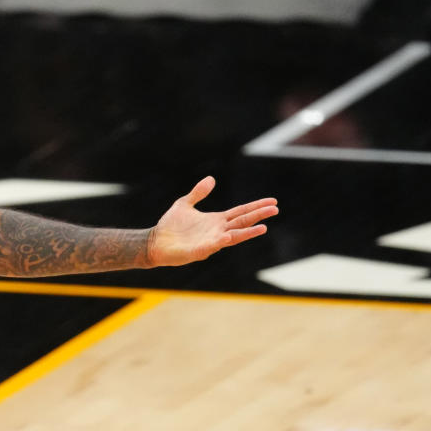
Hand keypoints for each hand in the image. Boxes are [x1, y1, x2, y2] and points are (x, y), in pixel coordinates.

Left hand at [149, 176, 277, 266]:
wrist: (155, 242)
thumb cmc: (170, 226)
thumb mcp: (184, 204)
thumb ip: (198, 193)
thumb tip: (211, 179)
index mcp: (216, 220)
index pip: (241, 212)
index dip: (256, 207)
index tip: (272, 202)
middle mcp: (217, 231)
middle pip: (242, 222)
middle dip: (258, 215)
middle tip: (275, 209)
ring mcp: (211, 241)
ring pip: (234, 236)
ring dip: (248, 232)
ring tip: (263, 227)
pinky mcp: (200, 251)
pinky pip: (213, 246)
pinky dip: (221, 241)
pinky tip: (228, 237)